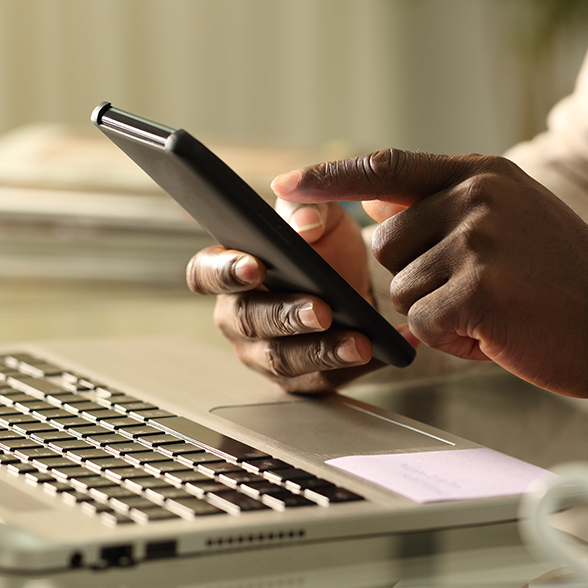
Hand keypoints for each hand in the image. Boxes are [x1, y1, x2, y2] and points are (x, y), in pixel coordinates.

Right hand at [185, 199, 387, 393]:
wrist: (357, 285)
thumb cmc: (324, 248)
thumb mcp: (320, 216)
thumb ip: (309, 206)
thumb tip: (305, 223)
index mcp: (230, 270)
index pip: (204, 273)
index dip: (224, 272)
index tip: (255, 265)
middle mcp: (238, 316)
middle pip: (248, 321)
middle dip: (285, 316)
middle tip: (321, 309)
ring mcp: (264, 354)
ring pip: (282, 359)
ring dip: (321, 351)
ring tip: (359, 341)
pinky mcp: (300, 380)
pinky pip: (322, 378)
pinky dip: (356, 366)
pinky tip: (383, 350)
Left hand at [272, 149, 587, 397]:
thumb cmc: (555, 276)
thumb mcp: (507, 217)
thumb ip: (441, 205)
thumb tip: (374, 201)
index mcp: (479, 173)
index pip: (386, 166)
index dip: (331, 177)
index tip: (286, 186)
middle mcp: (476, 196)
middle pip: (384, 245)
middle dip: (416, 277)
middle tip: (475, 287)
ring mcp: (479, 239)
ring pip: (400, 288)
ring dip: (436, 311)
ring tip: (492, 308)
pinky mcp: (479, 288)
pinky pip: (423, 323)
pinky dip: (451, 338)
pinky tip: (494, 330)